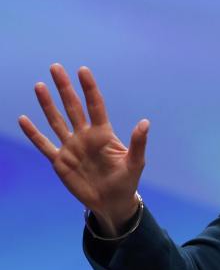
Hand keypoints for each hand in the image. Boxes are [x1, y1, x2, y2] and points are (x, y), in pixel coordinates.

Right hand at [18, 64, 148, 235]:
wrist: (112, 202)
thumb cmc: (126, 181)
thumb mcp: (135, 163)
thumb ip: (138, 143)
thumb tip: (145, 122)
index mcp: (103, 134)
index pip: (95, 105)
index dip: (89, 88)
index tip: (82, 70)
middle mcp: (85, 136)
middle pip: (73, 107)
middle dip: (64, 88)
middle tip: (56, 67)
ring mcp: (71, 147)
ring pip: (56, 121)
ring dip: (47, 104)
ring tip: (39, 86)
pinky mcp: (60, 162)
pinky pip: (44, 145)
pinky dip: (33, 133)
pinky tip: (24, 119)